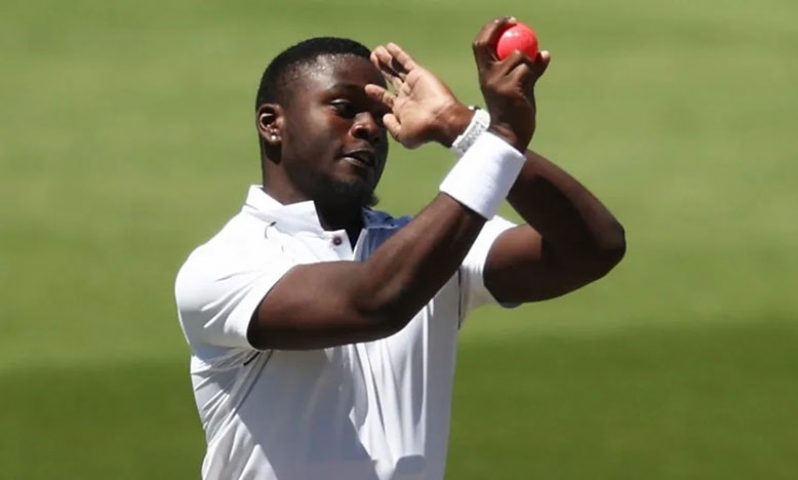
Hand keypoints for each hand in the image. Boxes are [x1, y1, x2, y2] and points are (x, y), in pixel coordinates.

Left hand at [365, 43, 471, 148]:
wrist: (442, 120)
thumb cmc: (423, 131)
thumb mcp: (403, 135)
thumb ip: (392, 126)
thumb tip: (385, 117)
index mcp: (403, 109)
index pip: (387, 98)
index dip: (377, 93)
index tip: (367, 88)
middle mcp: (408, 95)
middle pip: (392, 78)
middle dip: (382, 68)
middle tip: (373, 58)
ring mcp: (414, 83)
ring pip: (397, 68)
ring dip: (387, 59)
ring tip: (376, 51)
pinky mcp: (419, 74)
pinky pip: (406, 61)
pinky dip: (398, 54)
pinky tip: (389, 46)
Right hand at [472, 17, 550, 150]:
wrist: (509, 136)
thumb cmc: (514, 113)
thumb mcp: (520, 88)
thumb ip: (531, 71)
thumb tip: (544, 53)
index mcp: (485, 75)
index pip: (480, 45)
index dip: (491, 29)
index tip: (506, 21)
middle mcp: (487, 76)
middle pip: (488, 42)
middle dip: (500, 27)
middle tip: (515, 21)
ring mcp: (497, 81)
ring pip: (518, 56)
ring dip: (529, 63)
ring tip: (530, 80)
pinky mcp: (510, 88)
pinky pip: (527, 70)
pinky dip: (534, 73)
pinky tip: (531, 86)